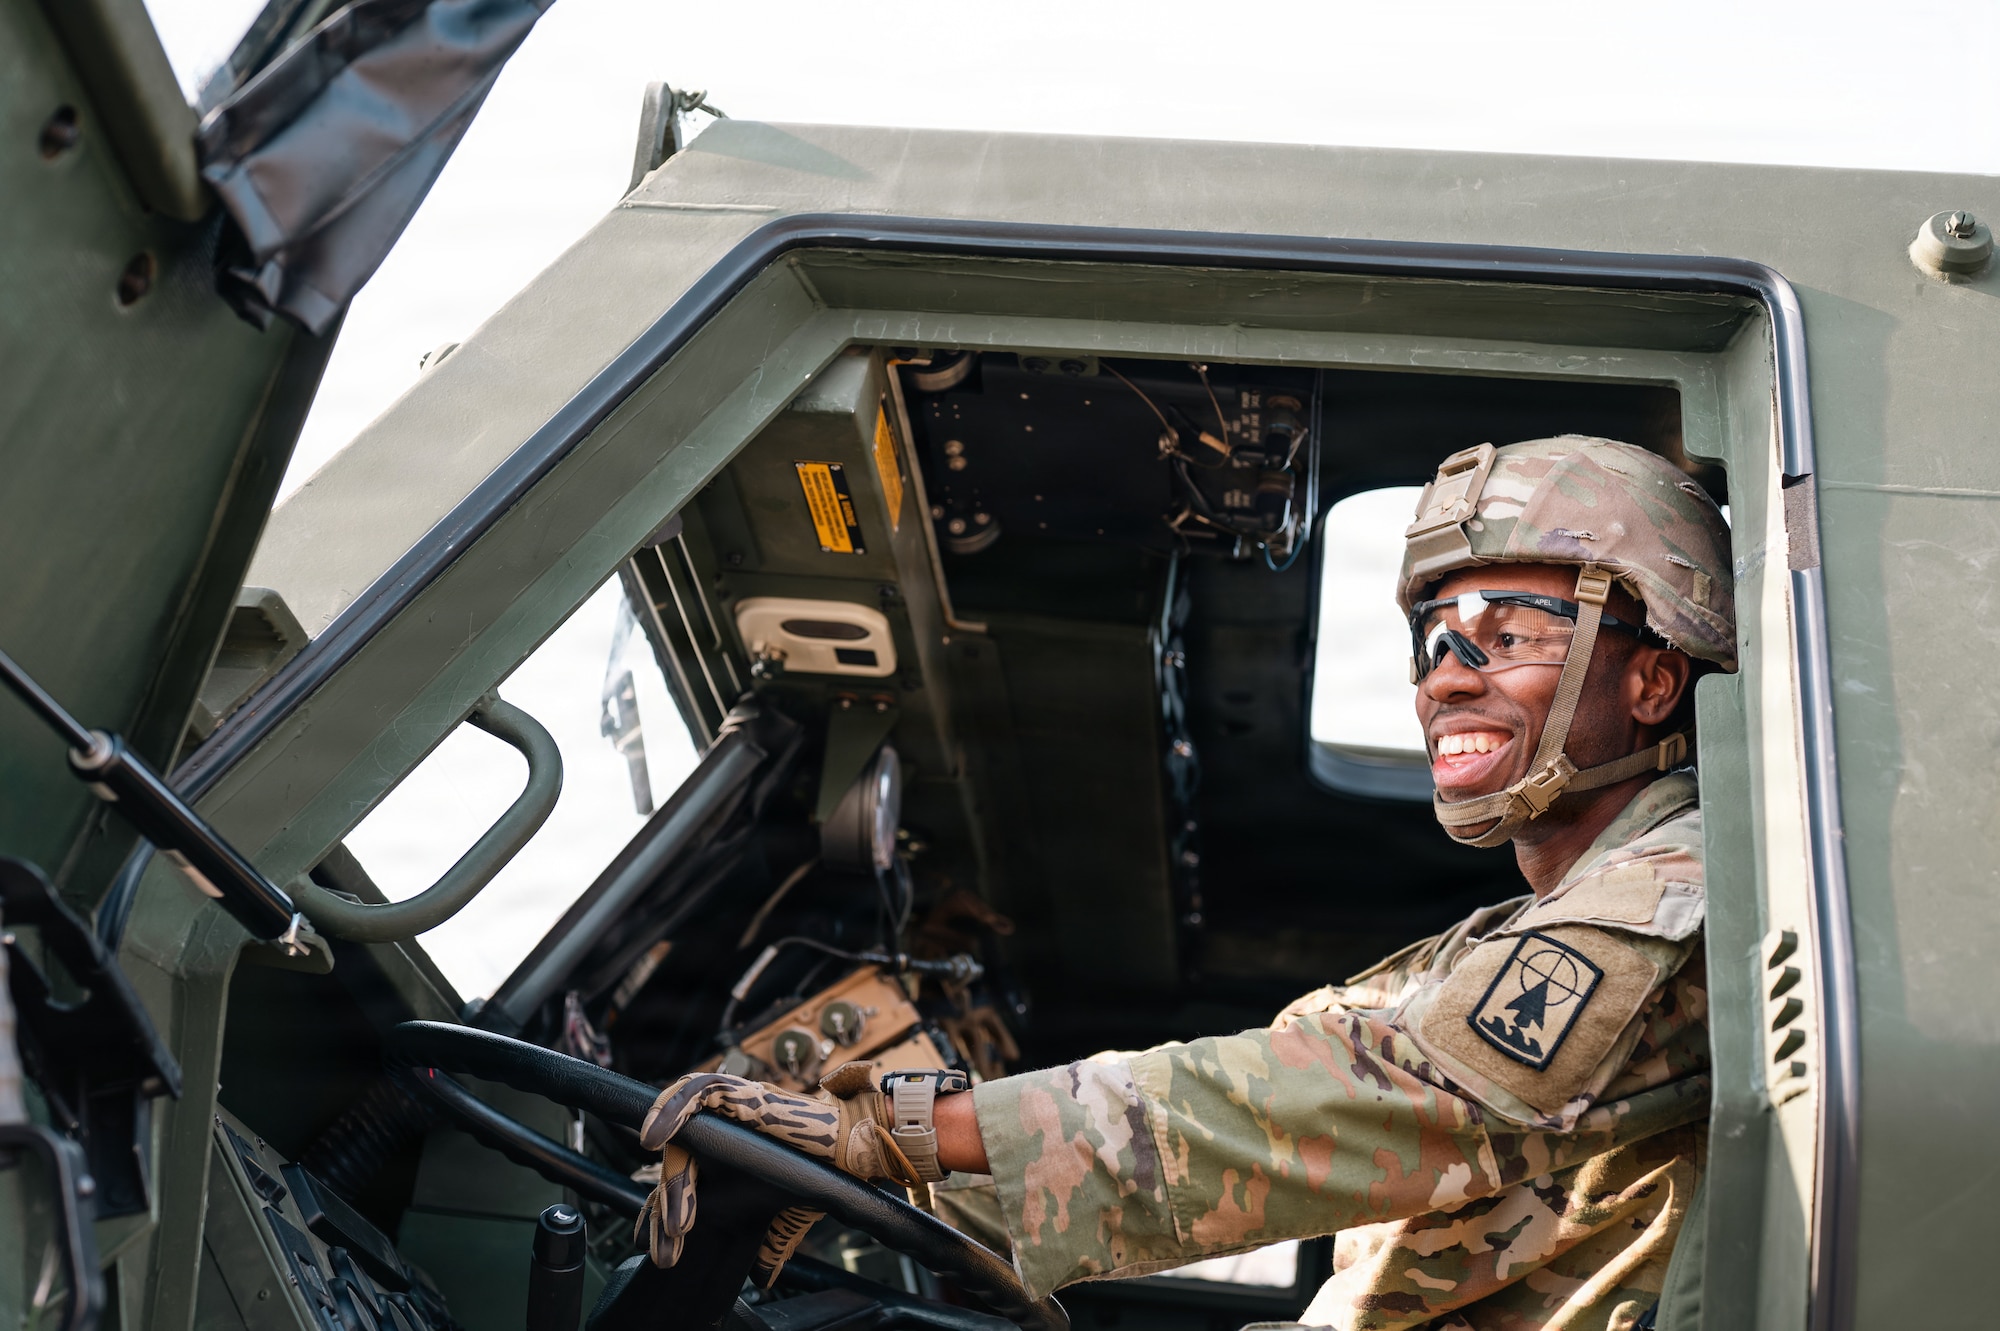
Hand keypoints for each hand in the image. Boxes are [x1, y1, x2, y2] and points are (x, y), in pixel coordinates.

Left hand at [633, 1062, 916, 1283]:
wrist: (855, 1152)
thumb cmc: (823, 1171)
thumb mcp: (788, 1214)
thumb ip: (771, 1241)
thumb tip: (765, 1277)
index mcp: (730, 1150)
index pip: (685, 1175)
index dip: (666, 1208)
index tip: (661, 1245)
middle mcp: (726, 1126)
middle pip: (678, 1156)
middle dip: (669, 1203)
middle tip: (673, 1240)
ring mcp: (733, 1108)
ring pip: (682, 1129)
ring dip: (674, 1173)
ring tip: (673, 1215)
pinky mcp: (743, 1095)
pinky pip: (698, 1092)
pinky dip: (673, 1110)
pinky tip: (655, 1139)